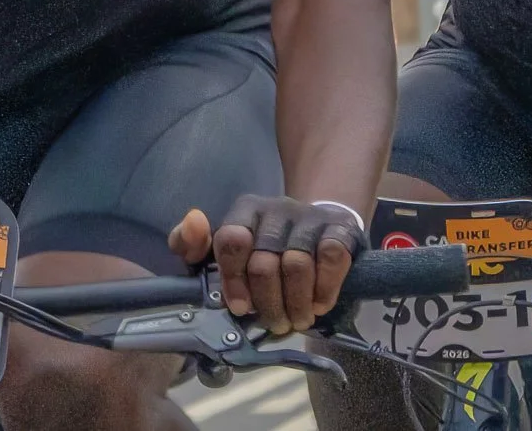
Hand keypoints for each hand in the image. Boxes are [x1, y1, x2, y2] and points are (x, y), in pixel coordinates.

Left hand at [166, 197, 363, 334]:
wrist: (318, 231)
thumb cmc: (263, 249)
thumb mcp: (221, 251)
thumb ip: (192, 244)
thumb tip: (193, 220)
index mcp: (245, 212)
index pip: (231, 240)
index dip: (233, 279)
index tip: (240, 308)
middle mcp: (276, 209)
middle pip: (264, 263)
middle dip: (267, 303)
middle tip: (274, 323)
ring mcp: (309, 217)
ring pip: (297, 266)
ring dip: (296, 304)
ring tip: (296, 320)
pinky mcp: (340, 227)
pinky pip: (331, 258)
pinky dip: (324, 289)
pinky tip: (319, 304)